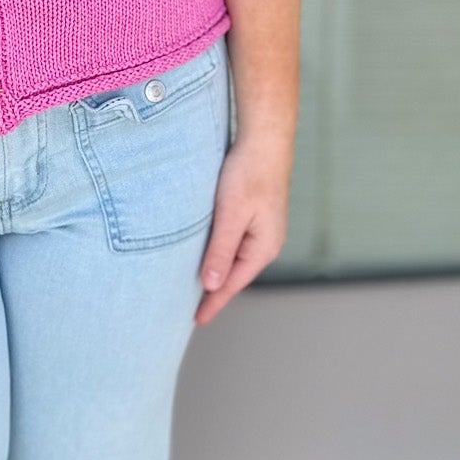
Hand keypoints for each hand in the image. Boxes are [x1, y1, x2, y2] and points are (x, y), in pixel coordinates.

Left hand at [194, 131, 293, 326]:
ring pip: (236, 259)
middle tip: (192, 310)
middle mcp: (267, 243)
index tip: (196, 320)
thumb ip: (221, 250)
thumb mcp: (231, 214)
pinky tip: (209, 254)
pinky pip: (236, 243)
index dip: (213, 302)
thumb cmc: (249, 173)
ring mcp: (263, 229)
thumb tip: (210, 283)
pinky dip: (221, 253)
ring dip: (217, 272)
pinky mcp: (256, 216)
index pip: (233, 283)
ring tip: (197, 288)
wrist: (265, 139)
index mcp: (263, 247)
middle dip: (215, 292)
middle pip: (236, 275)